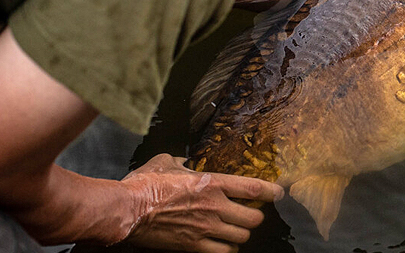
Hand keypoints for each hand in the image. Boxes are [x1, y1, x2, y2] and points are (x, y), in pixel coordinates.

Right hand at [119, 154, 283, 252]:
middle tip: (250, 212)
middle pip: (254, 218)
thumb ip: (183, 161)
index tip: (278, 192)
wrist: (126, 211)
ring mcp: (206, 229)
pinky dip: (228, 249)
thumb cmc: (144, 185)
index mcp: (212, 183)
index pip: (253, 188)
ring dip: (241, 233)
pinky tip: (223, 244)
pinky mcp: (194, 247)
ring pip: (242, 237)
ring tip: (235, 229)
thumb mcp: (167, 162)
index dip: (272, 191)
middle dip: (255, 216)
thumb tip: (187, 160)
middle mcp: (214, 207)